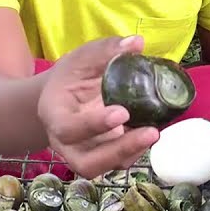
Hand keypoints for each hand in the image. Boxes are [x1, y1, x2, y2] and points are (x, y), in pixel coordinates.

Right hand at [36, 36, 160, 177]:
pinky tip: (151, 133)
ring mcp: (84, 152)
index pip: (67, 128)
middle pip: (85, 163)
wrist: (66, 95)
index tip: (122, 112)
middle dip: (119, 150)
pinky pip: (119, 162)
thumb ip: (106, 51)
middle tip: (150, 132)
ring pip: (105, 167)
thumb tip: (136, 42)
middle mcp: (65, 142)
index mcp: (54, 115)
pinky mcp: (104, 155)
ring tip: (155, 133)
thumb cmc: (73, 77)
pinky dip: (137, 151)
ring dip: (132, 153)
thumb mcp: (83, 59)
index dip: (93, 125)